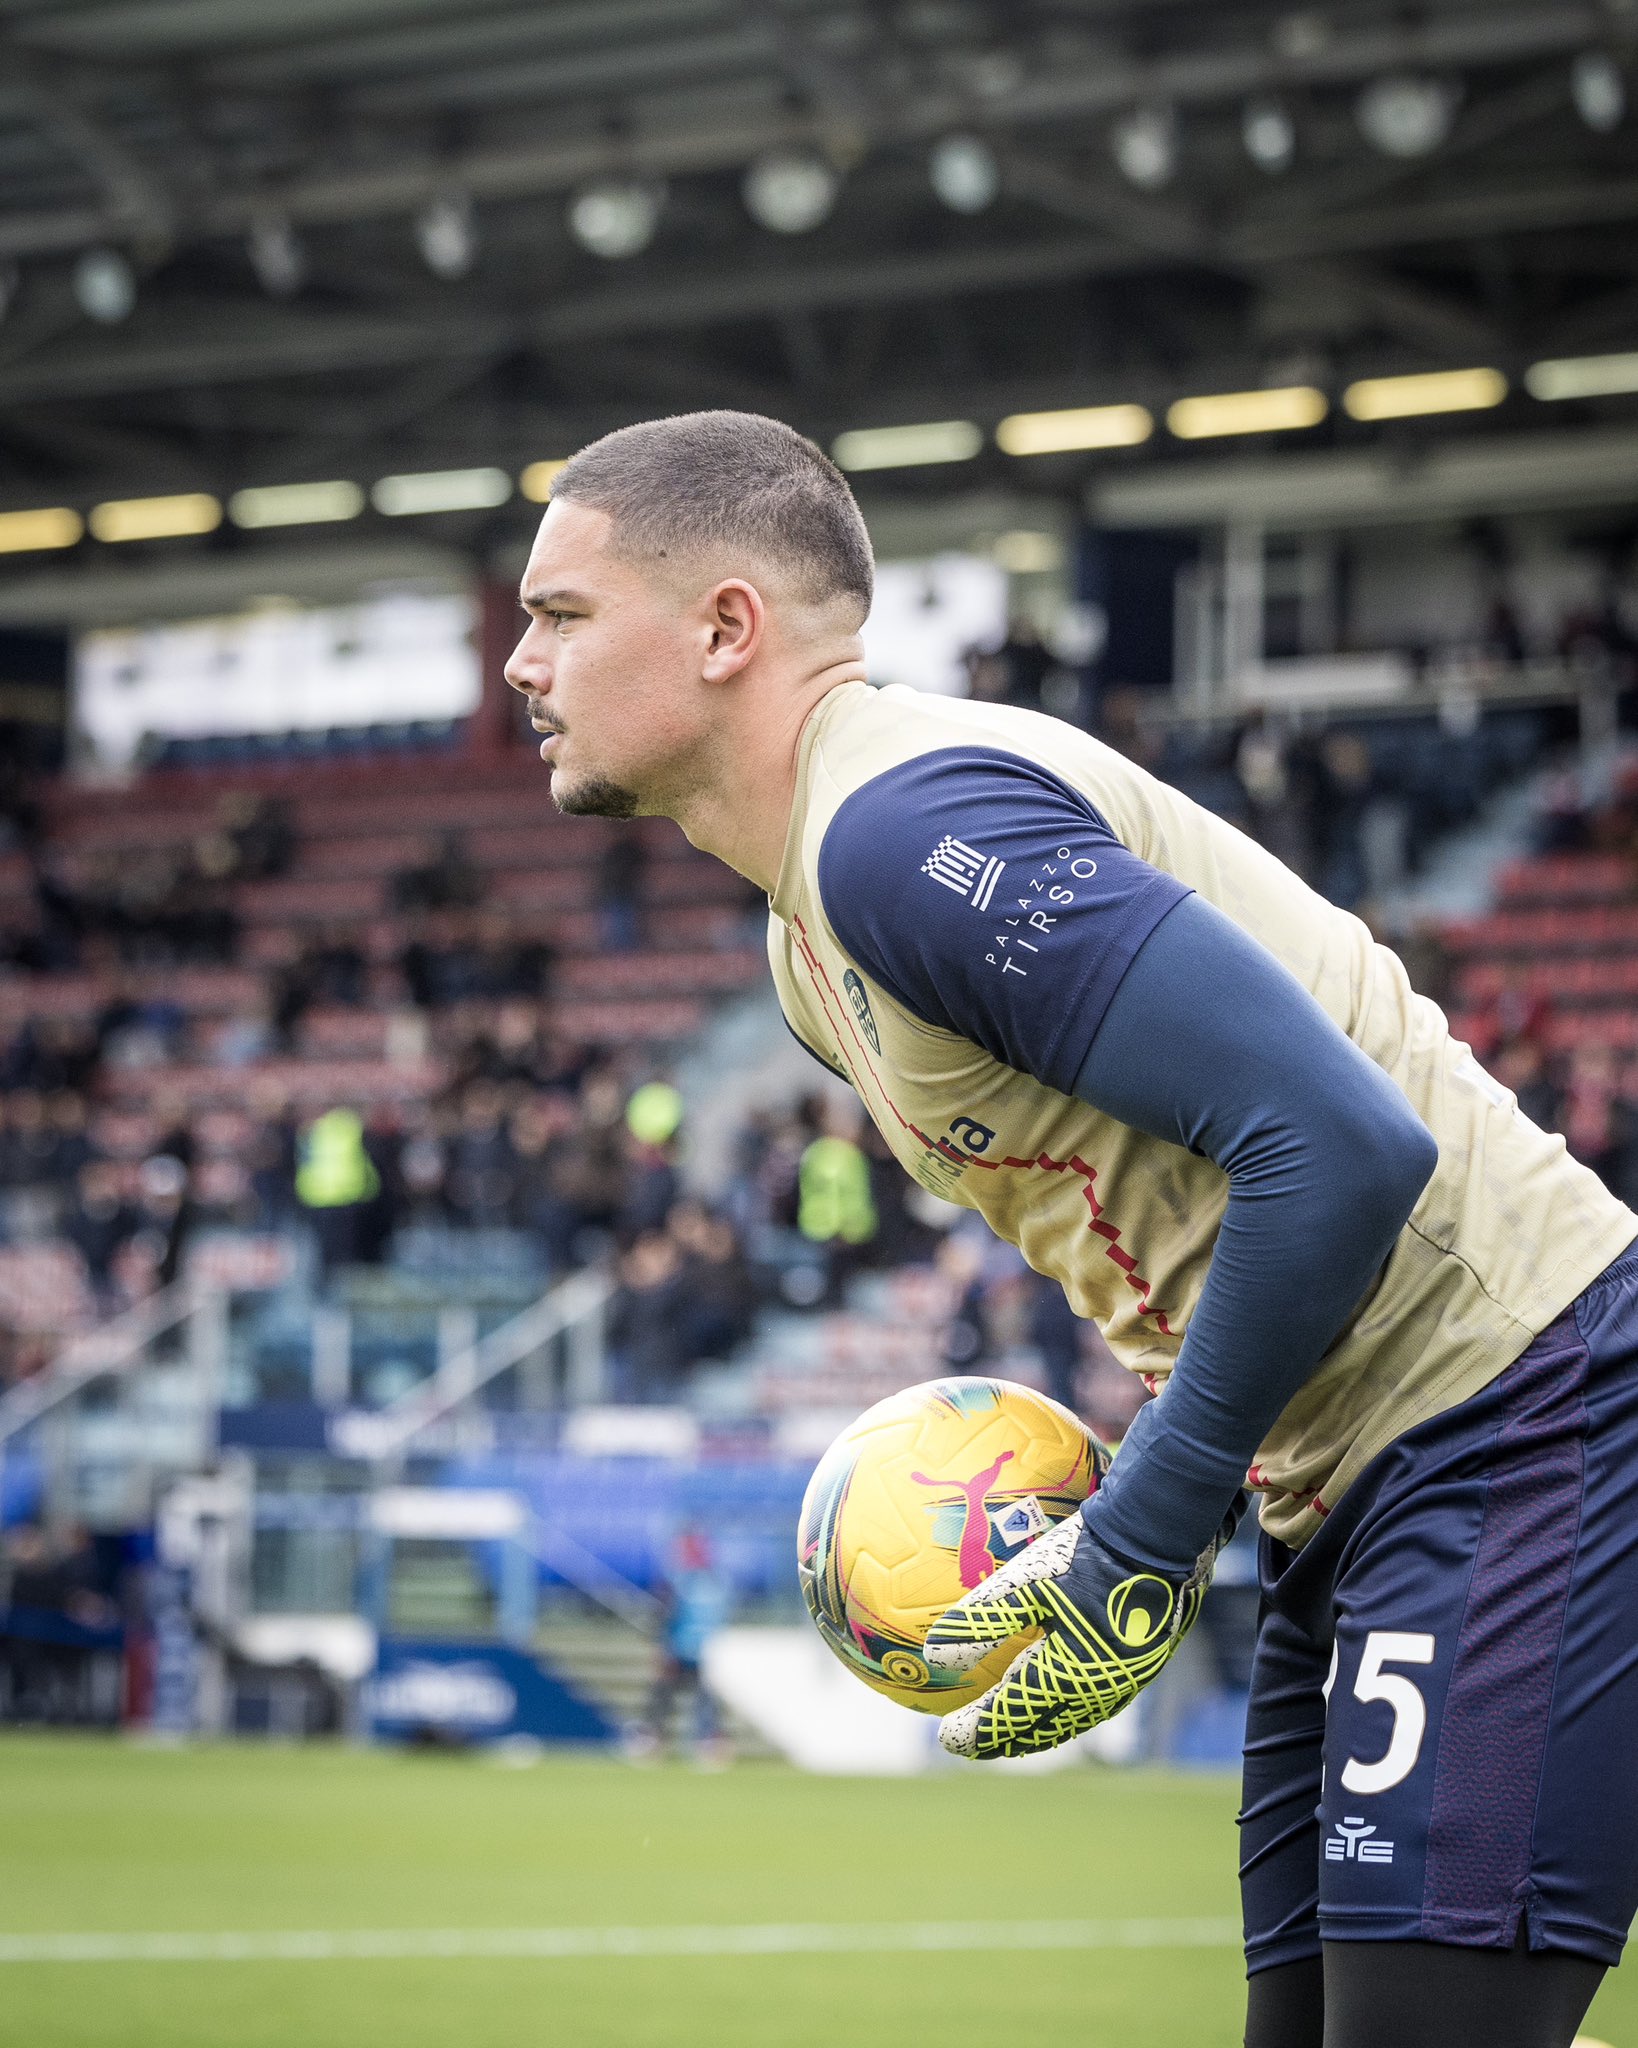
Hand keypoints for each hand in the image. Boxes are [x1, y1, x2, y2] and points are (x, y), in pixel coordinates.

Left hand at [925, 1503, 1239, 1760]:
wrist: (1156, 1533)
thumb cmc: (1086, 1555)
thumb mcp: (1025, 1583)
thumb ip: (981, 1620)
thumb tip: (932, 1655)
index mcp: (1068, 1676)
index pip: (1015, 1714)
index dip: (980, 1730)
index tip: (948, 1738)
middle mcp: (1099, 1689)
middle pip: (1044, 1727)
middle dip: (1005, 1737)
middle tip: (973, 1744)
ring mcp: (1125, 1678)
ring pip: (1073, 1718)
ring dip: (1037, 1727)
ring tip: (1011, 1730)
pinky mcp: (1143, 1658)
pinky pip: (1097, 1698)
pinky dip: (1067, 1707)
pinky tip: (1058, 1693)